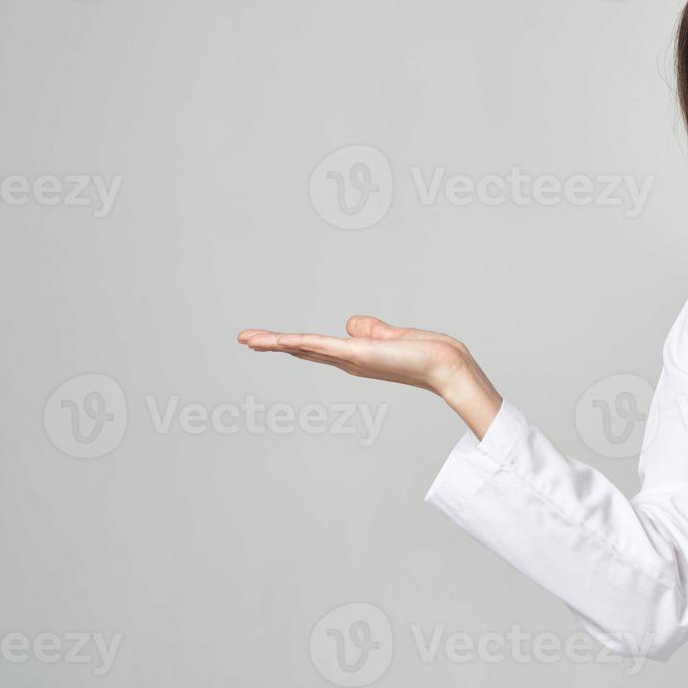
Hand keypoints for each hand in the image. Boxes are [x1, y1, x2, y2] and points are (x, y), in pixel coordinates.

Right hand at [236, 316, 482, 401]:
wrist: (443, 364)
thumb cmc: (425, 352)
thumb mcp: (390, 336)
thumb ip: (370, 329)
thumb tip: (351, 323)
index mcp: (354, 355)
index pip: (316, 348)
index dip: (291, 343)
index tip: (268, 339)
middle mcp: (348, 361)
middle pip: (302, 350)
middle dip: (273, 345)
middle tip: (244, 339)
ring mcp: (350, 359)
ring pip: (304, 348)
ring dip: (275, 343)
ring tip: (247, 338)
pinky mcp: (356, 354)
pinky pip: (321, 345)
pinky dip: (298, 342)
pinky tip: (279, 340)